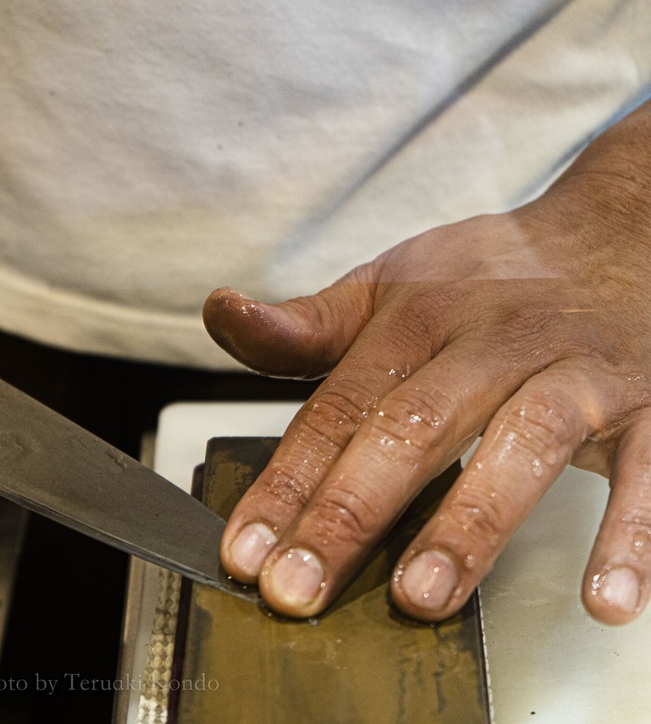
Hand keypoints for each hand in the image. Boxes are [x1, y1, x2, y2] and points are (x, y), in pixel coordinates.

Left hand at [205, 99, 650, 625]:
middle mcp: (490, 342)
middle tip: (300, 589)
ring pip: (523, 443)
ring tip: (421, 596)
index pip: (337, 408)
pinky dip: (633, 534)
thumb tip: (222, 316)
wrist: (621, 232)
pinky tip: (606, 599)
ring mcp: (573, 371)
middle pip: (412, 428)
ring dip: (471, 523)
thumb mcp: (388, 287)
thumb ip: (306, 325)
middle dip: (349, 513)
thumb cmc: (488, 279)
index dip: (285, 482)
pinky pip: (649, 470)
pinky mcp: (648, 402)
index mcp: (415, 318)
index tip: (244, 552)